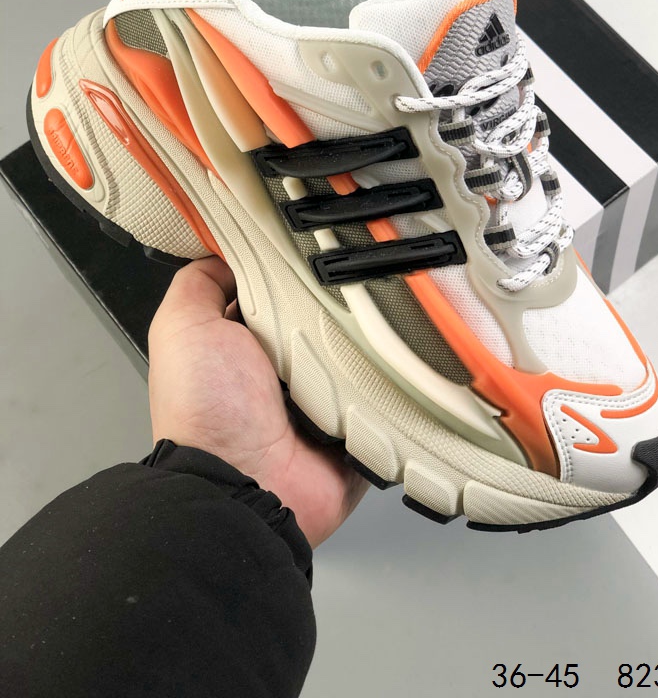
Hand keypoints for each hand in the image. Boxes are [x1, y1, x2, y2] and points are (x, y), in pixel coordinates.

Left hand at [148, 257, 367, 547]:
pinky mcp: (357, 429)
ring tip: (390, 312)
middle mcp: (286, 372)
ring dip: (369, 340)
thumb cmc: (206, 410)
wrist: (243, 487)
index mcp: (247, 346)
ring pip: (361, 352)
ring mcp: (324, 402)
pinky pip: (386, 396)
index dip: (297, 267)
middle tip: (366, 273)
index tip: (323, 239)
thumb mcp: (183, 327)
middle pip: (325, 317)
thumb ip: (200, 284)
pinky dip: (393, 382)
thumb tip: (224, 252)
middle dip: (342, 299)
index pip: (281, 291)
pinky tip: (406, 355)